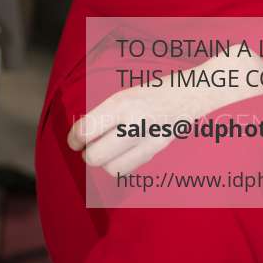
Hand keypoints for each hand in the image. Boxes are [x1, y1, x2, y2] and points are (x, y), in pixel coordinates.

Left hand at [68, 76, 216, 177]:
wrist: (188, 94)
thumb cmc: (151, 93)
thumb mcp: (123, 96)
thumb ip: (102, 117)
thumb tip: (81, 137)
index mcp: (122, 104)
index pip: (86, 131)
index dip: (73, 139)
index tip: (73, 140)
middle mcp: (133, 124)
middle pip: (95, 156)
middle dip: (86, 154)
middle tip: (85, 147)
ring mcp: (146, 141)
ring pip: (110, 168)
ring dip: (103, 162)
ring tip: (104, 150)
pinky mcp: (155, 152)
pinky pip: (126, 169)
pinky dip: (118, 165)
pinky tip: (120, 153)